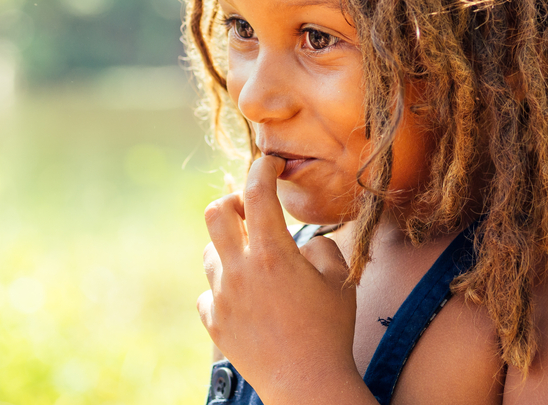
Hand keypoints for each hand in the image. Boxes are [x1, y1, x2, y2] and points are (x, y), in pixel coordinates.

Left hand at [197, 156, 363, 404]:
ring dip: (229, 249)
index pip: (258, 192)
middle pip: (215, 212)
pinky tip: (245, 299)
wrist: (307, 385)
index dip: (262, 169)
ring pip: (209, 253)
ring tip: (255, 264)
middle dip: (234, 202)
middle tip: (252, 213)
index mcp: (272, 254)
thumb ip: (320, 247)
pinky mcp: (214, 322)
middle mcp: (240, 270)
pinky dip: (223, 290)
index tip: (270, 165)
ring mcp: (222, 297)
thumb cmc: (330, 331)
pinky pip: (208, 293)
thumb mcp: (339, 280)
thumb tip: (304, 240)